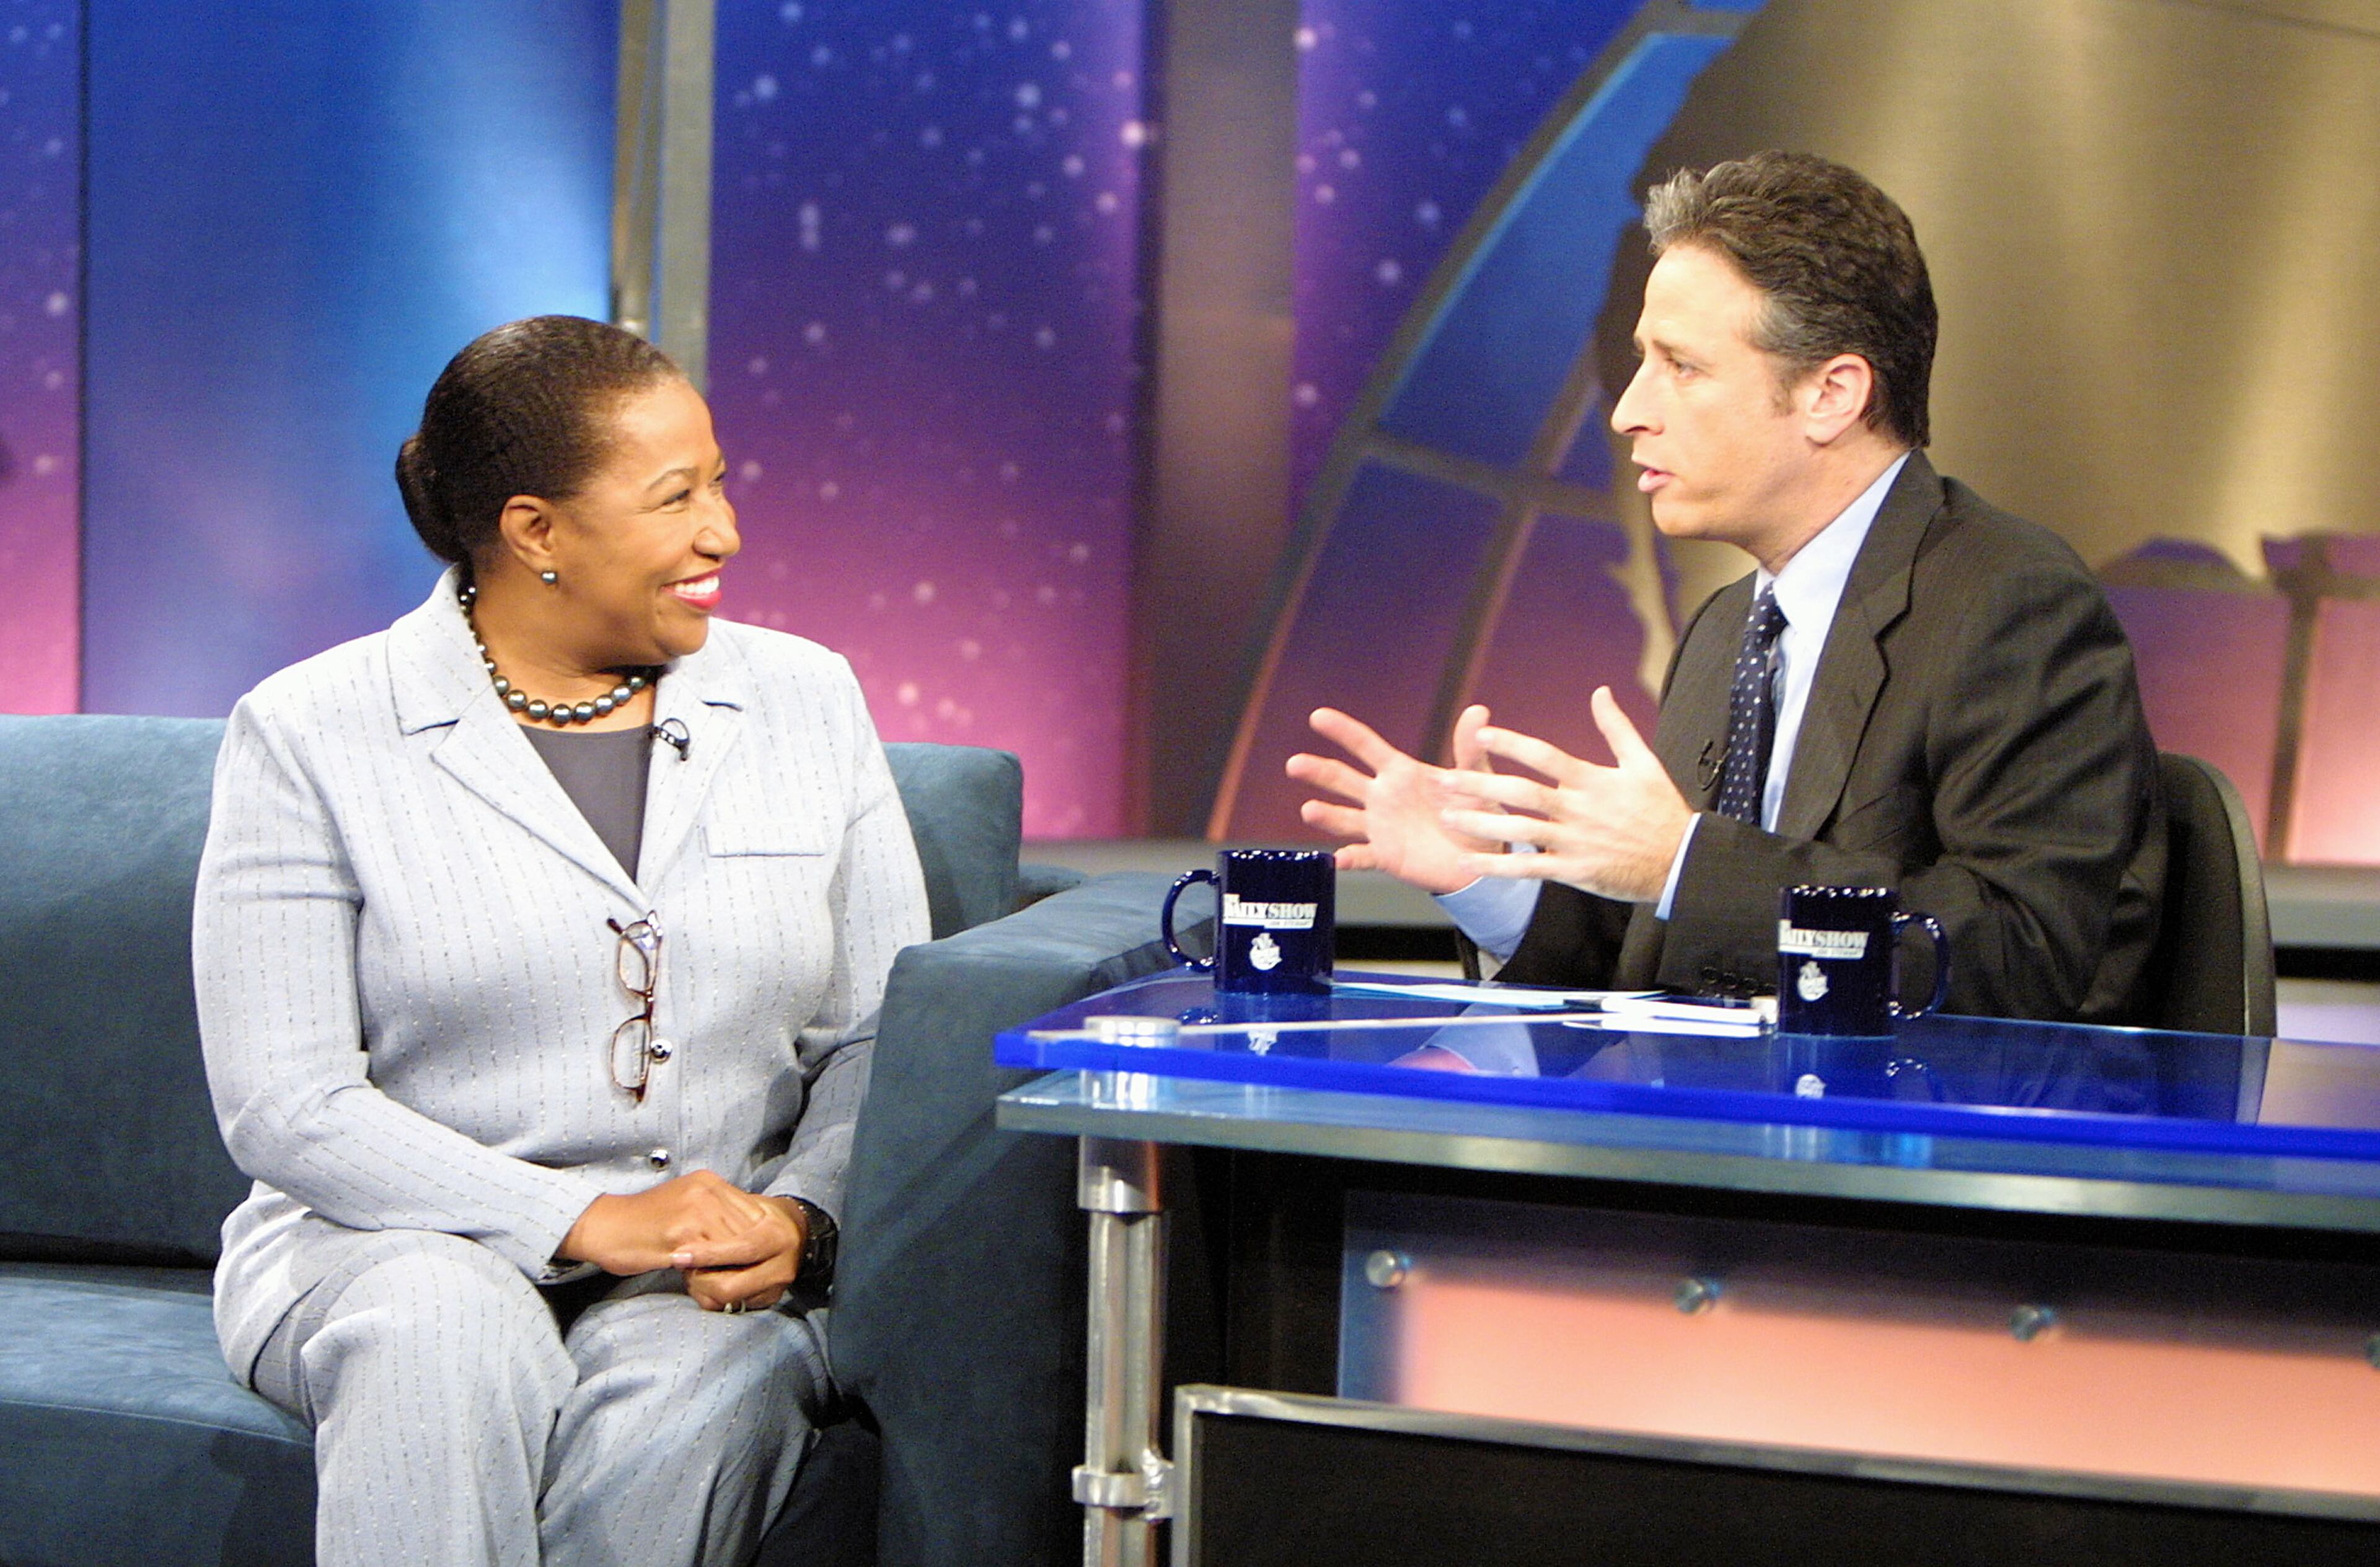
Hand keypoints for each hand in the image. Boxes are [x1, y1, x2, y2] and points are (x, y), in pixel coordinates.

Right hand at [558, 1171, 800, 1309]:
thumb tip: (746, 1231)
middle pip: (748, 1229)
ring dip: (735, 1265)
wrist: (604, 1226)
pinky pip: (710, 1259)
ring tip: (736, 1282)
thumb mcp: (685, 1203)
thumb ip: (715, 1211)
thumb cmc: (644, 1221)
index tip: (761, 1257)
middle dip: (750, 1254)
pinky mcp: (679, 1236)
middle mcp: (705, 1192)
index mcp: (708, 1182)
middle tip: (753, 1274)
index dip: (758, 1237)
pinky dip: (715, 1273)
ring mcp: (693, 1213)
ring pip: (733, 1245)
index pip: (753, 1212)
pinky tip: (712, 1283)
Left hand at [673, 1197, 806, 1313]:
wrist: (797, 1234)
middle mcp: (781, 1267)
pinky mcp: (769, 1301)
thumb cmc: (765, 1216)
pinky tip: (703, 1281)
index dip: (708, 1254)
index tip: (678, 1254)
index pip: (741, 1249)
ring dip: (701, 1288)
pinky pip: (731, 1307)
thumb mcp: (752, 1206)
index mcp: (777, 1238)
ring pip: (727, 1301)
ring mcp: (776, 1288)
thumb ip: (726, 1216)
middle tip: (679, 1265)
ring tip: (690, 1271)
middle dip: (699, 1279)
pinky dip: (711, 1296)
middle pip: (730, 1286)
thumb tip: (689, 1225)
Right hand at [1287, 705, 1505, 894]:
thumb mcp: (1475, 777)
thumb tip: (1478, 710)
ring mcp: (1380, 826)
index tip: (1318, 717)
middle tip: (1295, 764)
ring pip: (1344, 818)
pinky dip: (1349, 858)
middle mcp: (1382, 797)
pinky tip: (1338, 858)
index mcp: (1400, 772)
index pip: (1365, 746)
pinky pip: (1363, 856)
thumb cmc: (1477, 811)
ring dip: (1325, 815)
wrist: (1481, 856)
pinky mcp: (1385, 855)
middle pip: (1343, 779)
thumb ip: (1469, 748)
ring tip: (1309, 810)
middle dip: (1319, 771)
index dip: (1342, 731)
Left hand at [1436, 687, 1692, 903]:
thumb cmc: (1663, 811)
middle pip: (1521, 793)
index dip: (1511, 744)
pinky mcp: (1574, 870)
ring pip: (1519, 830)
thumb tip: (1600, 692)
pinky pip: (1528, 869)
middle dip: (1480, 784)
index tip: (1481, 734)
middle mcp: (1578, 809)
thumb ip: (1616, 728)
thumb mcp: (1644, 763)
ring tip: (1446, 817)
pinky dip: (1497, 865)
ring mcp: (1574, 841)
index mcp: (1592, 781)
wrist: (1681, 862)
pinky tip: (1468, 861)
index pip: (1544, 756)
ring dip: (1480, 823)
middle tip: (1444, 779)